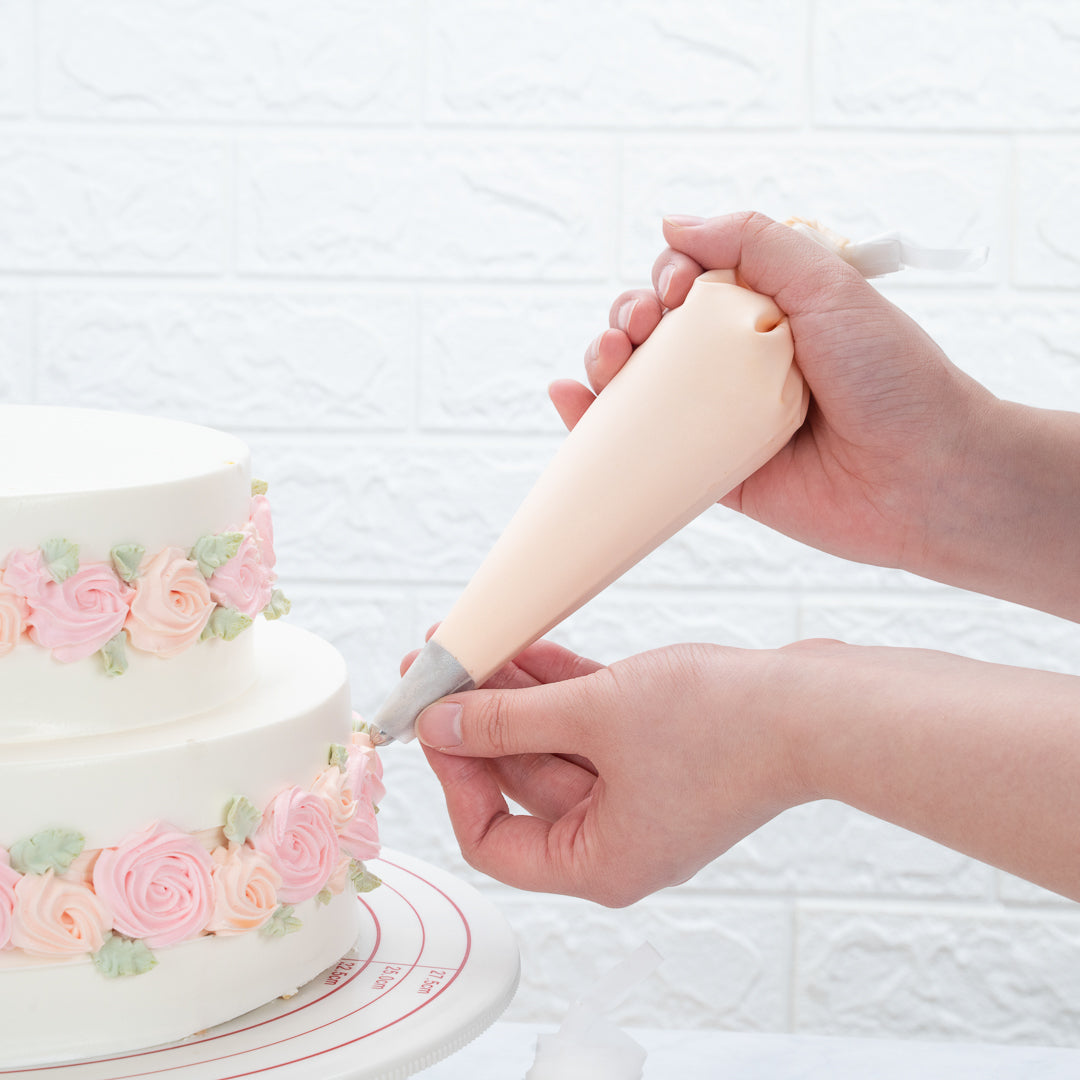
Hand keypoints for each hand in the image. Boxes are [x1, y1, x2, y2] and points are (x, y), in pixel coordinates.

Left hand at [412, 637, 808, 906]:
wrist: (822, 707)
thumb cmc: (727, 729)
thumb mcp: (596, 717)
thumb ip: (510, 721)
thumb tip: (441, 724)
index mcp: (600, 862)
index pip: (493, 840)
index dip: (455, 779)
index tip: (434, 723)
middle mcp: (617, 836)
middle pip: (522, 782)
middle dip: (479, 721)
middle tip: (437, 668)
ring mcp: (641, 792)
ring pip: (555, 744)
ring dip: (514, 695)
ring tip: (471, 644)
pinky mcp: (660, 752)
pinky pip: (591, 723)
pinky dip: (559, 689)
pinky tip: (525, 647)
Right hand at [551, 211, 997, 578]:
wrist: (925, 477)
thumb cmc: (891, 377)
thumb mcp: (828, 284)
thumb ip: (754, 241)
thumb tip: (673, 223)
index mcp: (768, 311)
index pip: (694, 279)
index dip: (669, 275)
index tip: (678, 287)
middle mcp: (739, 362)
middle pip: (656, 330)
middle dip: (630, 316)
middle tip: (641, 323)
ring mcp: (720, 419)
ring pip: (639, 386)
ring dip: (605, 361)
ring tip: (606, 358)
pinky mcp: (709, 473)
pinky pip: (641, 449)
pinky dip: (593, 425)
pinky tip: (569, 398)